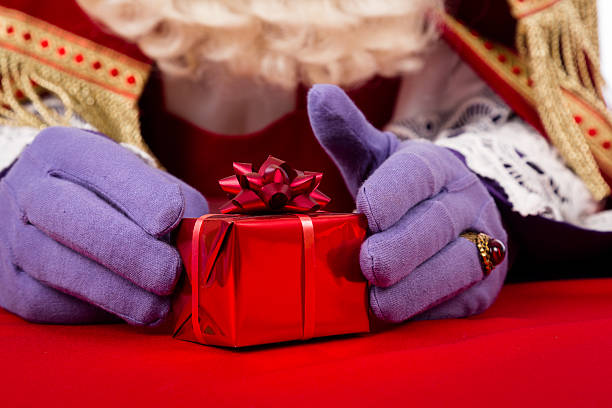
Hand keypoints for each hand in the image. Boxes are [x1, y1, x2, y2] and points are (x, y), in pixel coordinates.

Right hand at [0, 127, 207, 325]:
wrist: (44, 211)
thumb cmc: (110, 194)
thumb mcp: (140, 179)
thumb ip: (174, 202)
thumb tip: (200, 243)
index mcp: (65, 150)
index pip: (100, 164)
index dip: (138, 194)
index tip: (171, 220)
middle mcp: (29, 188)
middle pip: (71, 217)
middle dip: (128, 251)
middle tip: (170, 275)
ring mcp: (11, 237)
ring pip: (58, 266)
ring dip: (116, 292)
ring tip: (158, 306)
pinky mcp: (10, 283)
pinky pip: (50, 303)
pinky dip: (94, 310)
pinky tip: (127, 308)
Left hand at [308, 84, 507, 321]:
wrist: (453, 218)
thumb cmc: (403, 190)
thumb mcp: (378, 159)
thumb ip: (348, 134)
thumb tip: (318, 94)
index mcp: (435, 168)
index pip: (417, 176)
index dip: (393, 194)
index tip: (366, 213)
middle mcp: (466, 203)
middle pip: (438, 226)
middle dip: (401, 249)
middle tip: (368, 266)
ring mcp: (482, 245)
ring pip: (458, 267)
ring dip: (417, 289)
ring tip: (379, 304)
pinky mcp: (484, 287)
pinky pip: (461, 303)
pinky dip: (430, 313)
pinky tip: (400, 319)